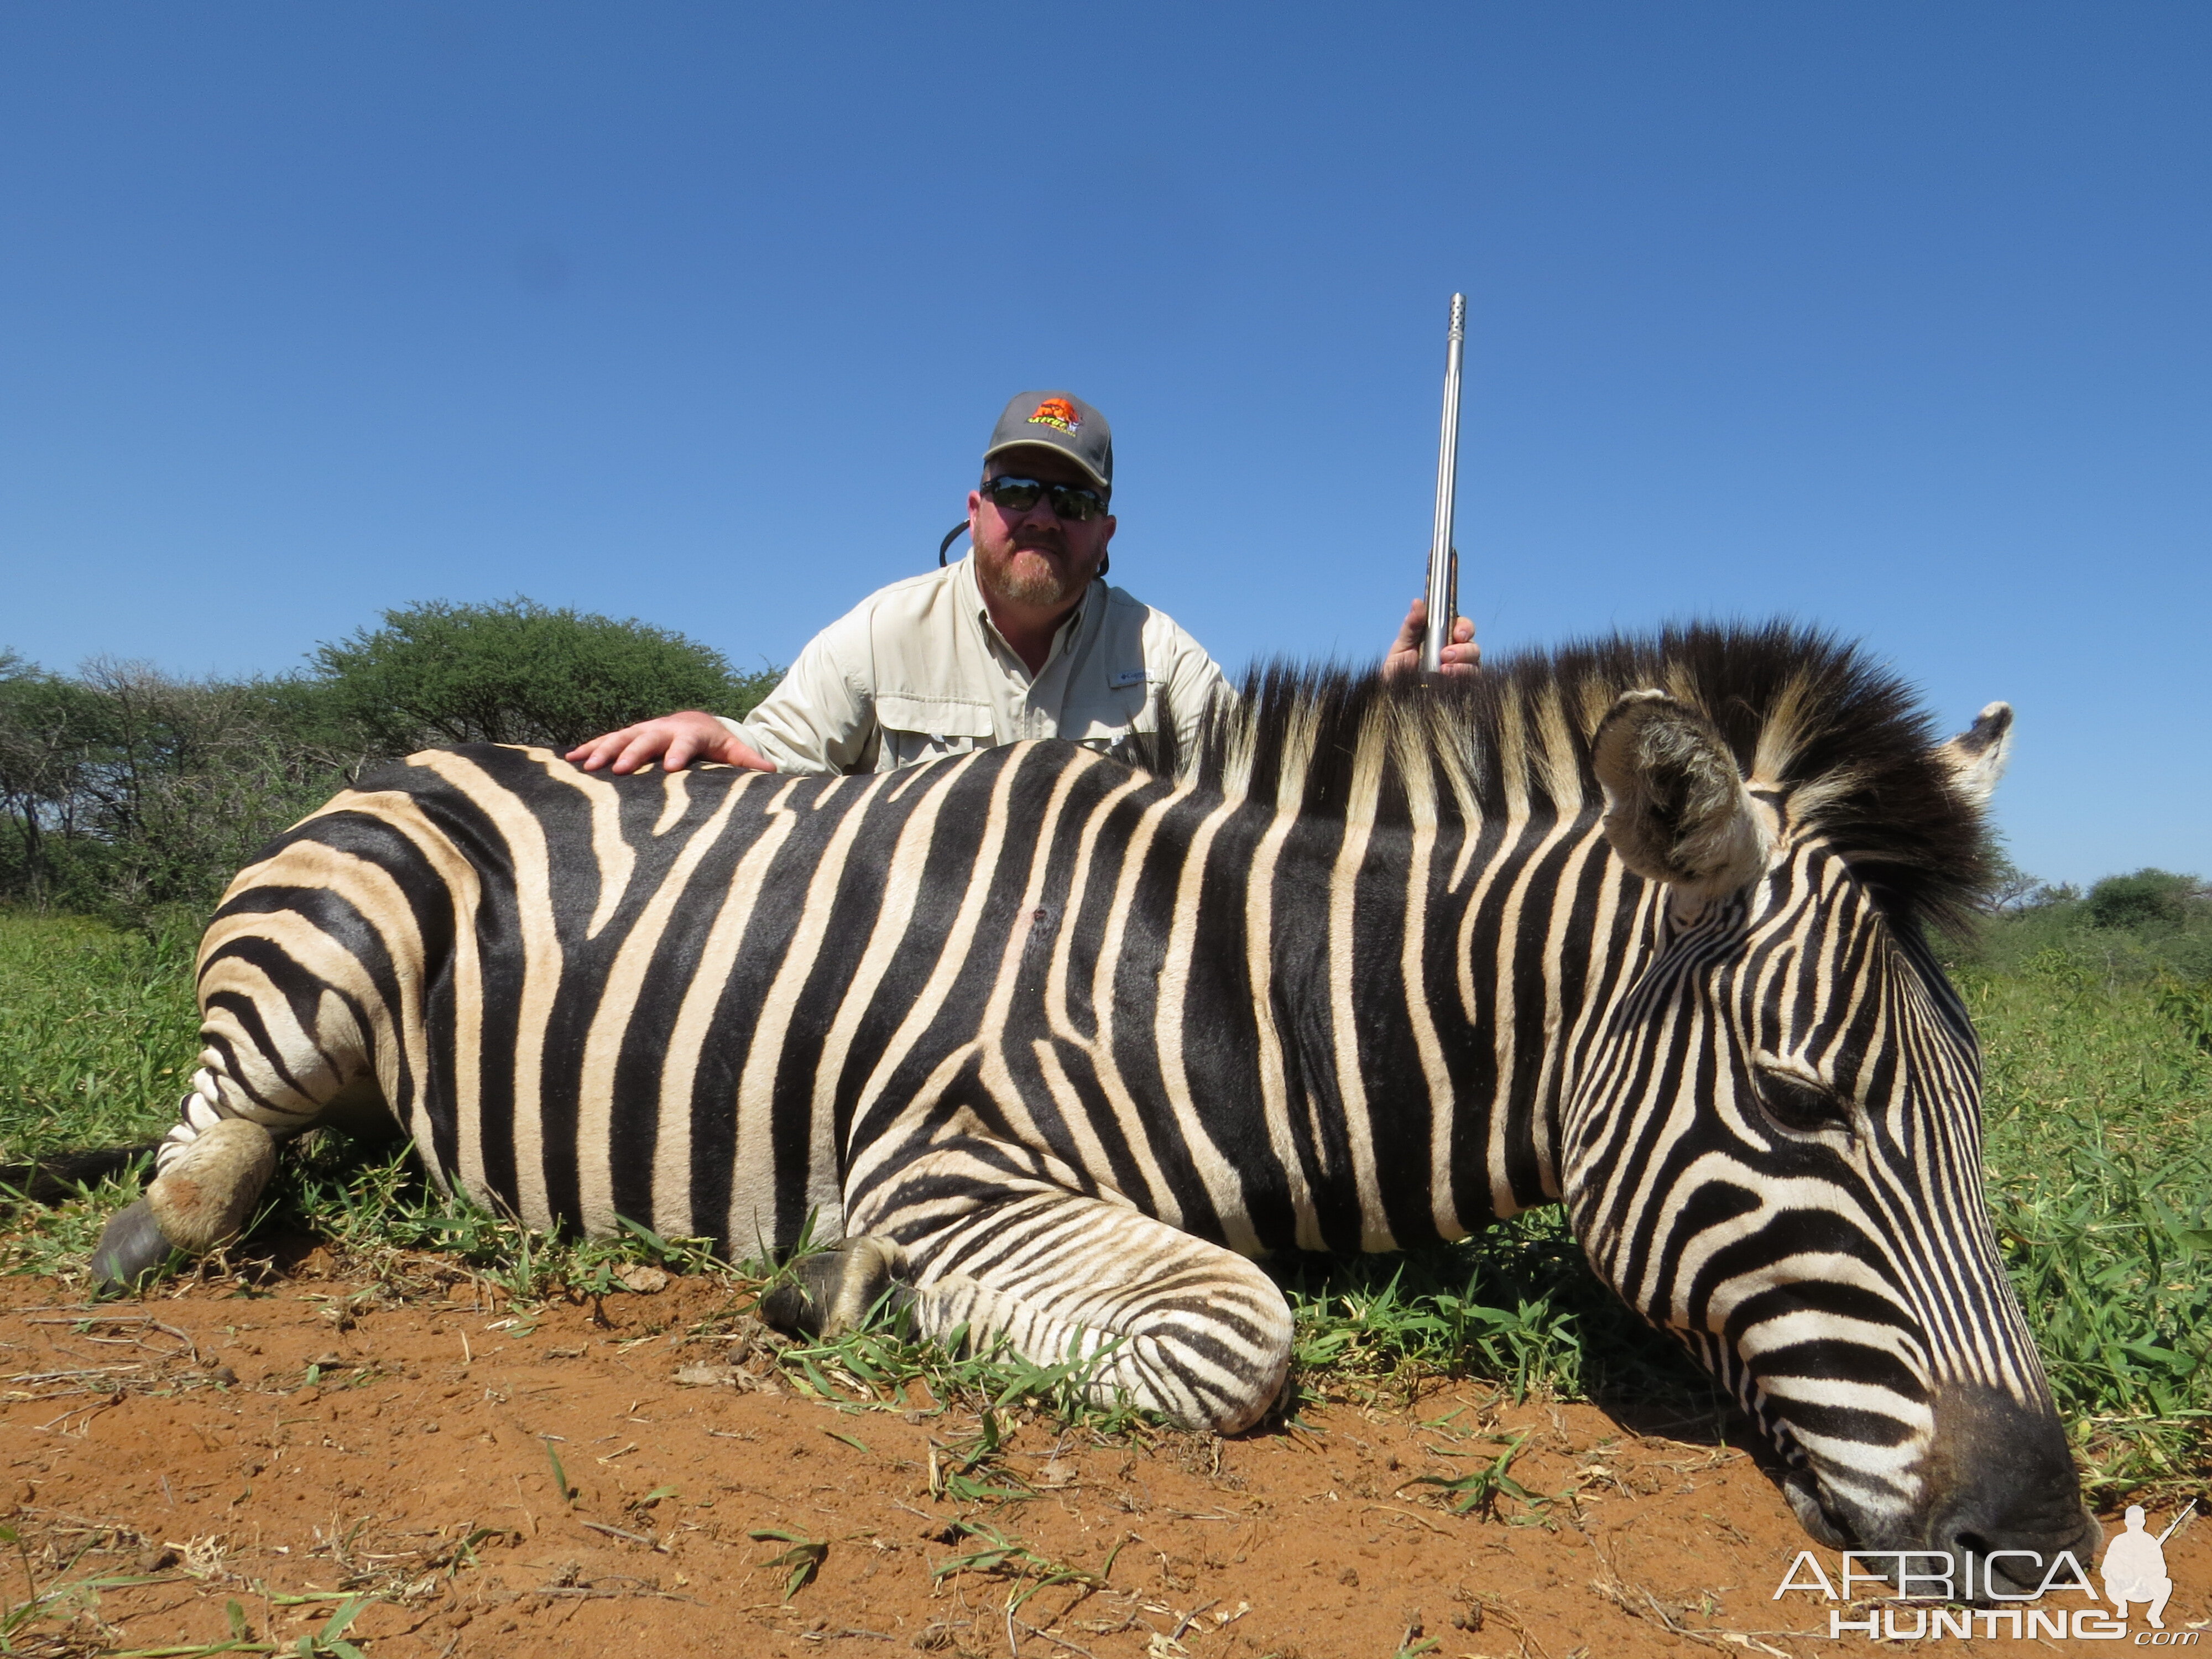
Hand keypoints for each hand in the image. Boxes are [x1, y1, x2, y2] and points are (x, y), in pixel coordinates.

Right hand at [565, 711, 776, 774]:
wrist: (696, 723)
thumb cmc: (716, 742)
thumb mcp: (734, 750)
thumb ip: (749, 762)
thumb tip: (772, 772)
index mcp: (691, 732)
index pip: (685, 742)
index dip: (678, 753)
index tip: (671, 769)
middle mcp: (664, 728)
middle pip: (647, 739)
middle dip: (633, 753)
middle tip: (621, 769)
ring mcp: (643, 730)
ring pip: (621, 737)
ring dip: (603, 750)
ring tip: (586, 766)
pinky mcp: (629, 736)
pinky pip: (605, 741)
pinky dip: (588, 748)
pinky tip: (570, 760)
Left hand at [1383, 598, 1480, 678]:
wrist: (1391, 692)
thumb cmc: (1397, 667)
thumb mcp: (1402, 644)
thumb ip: (1412, 624)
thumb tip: (1417, 602)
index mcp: (1444, 637)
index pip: (1463, 627)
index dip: (1465, 628)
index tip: (1458, 634)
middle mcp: (1456, 652)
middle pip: (1473, 646)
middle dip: (1463, 650)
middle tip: (1445, 655)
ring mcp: (1459, 671)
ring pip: (1474, 665)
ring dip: (1462, 666)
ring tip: (1443, 671)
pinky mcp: (1459, 687)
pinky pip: (1470, 683)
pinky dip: (1461, 680)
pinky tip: (1446, 681)